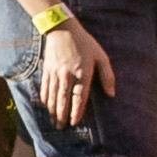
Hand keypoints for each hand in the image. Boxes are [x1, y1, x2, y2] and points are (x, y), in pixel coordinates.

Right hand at [35, 14, 112, 130]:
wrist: (62, 29)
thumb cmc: (85, 43)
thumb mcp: (101, 57)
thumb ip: (107, 76)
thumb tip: (112, 94)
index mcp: (82, 73)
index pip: (79, 97)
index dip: (76, 111)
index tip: (74, 122)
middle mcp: (67, 75)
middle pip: (63, 99)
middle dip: (61, 115)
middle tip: (61, 127)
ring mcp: (55, 73)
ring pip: (53, 95)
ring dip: (53, 109)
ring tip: (53, 121)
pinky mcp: (47, 69)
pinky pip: (45, 87)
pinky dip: (45, 98)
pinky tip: (46, 106)